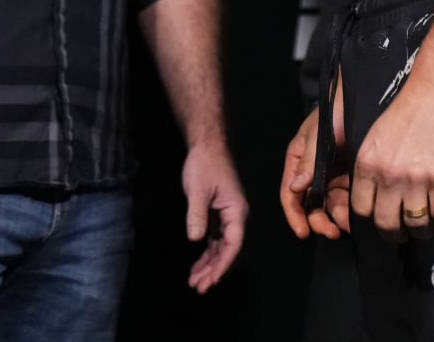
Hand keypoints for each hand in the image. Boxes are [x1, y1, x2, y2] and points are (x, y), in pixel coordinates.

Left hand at [182, 138, 247, 292]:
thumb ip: (197, 215)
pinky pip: (215, 241)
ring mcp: (228, 218)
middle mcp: (236, 218)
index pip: (234, 245)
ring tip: (195, 282)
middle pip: (229, 251)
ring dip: (210, 266)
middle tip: (199, 287)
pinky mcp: (219, 216)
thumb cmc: (205, 164)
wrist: (207, 146)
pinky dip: (207, 254)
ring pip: (222, 249)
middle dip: (215, 271)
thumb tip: (196, 239)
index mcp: (237, 211)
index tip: (211, 281)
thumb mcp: (197, 189)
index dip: (223, 265)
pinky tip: (197, 266)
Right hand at [280, 99, 349, 240]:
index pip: (290, 194)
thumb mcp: (318, 135)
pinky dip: (350, 210)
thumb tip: (296, 188)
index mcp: (298, 161)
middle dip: (319, 221)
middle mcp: (312, 171)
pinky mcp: (350, 177)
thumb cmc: (334, 111)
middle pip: (310, 205)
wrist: (360, 98)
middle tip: (333, 232)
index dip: (294, 215)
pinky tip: (358, 215)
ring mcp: (331, 175)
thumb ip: (308, 162)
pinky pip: (347, 199)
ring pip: (330, 206)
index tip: (304, 232)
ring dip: (337, 218)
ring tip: (349, 225)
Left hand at [349, 73, 433, 241]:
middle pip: (386, 224)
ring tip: (425, 226)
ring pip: (415, 224)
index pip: (361, 209)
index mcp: (368, 163)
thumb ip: (373, 165)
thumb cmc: (409, 108)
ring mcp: (416, 179)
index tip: (382, 220)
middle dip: (395, 234)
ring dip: (421, 231)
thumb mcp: (376, 135)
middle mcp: (388, 174)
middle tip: (404, 233)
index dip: (372, 219)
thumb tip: (376, 194)